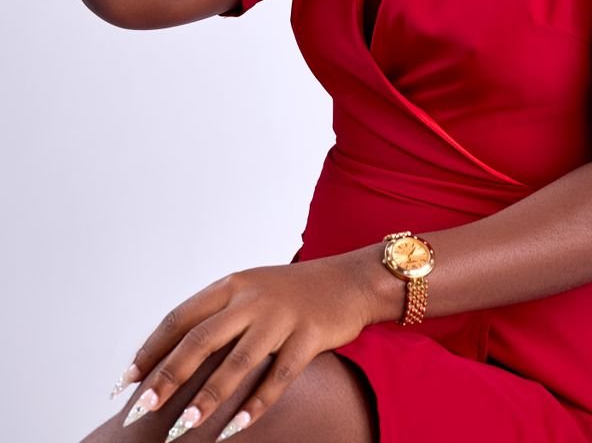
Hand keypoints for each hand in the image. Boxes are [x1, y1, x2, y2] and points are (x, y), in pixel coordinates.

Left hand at [115, 257, 372, 436]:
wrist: (349, 279)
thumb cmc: (292, 293)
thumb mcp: (251, 292)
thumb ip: (217, 317)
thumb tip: (170, 357)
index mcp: (232, 285)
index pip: (180, 317)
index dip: (152, 350)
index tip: (126, 382)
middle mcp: (253, 298)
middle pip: (201, 340)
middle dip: (168, 377)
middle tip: (140, 409)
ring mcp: (282, 315)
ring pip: (237, 362)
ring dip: (208, 398)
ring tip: (183, 428)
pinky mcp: (310, 334)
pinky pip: (279, 375)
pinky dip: (257, 403)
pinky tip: (238, 427)